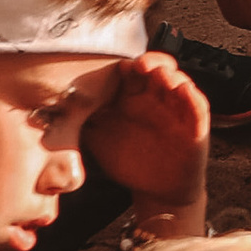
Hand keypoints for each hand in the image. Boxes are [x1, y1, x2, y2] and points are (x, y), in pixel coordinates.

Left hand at [84, 52, 210, 211]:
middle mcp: (156, 96)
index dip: (124, 64)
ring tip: (159, 74)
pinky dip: (191, 95)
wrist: (158, 189)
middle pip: (155, 68)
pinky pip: (197, 104)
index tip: (114, 63)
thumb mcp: (101, 140)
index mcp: (133, 97)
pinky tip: (182, 90)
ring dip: (169, 74)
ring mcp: (177, 106)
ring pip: (177, 80)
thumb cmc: (129, 159)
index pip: (130, 72)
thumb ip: (84, 122)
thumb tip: (53, 110)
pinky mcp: (195, 121)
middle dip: (149, 61)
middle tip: (138, 63)